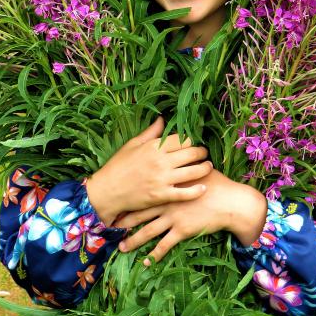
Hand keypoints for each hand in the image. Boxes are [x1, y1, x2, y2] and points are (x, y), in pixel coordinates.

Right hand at [84, 116, 211, 225]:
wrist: (107, 191)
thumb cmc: (118, 166)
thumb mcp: (132, 145)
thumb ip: (150, 132)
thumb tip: (162, 119)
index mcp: (154, 147)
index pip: (182, 139)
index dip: (191, 140)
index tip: (194, 142)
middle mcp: (161, 161)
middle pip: (191, 153)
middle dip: (202, 152)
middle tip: (205, 154)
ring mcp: (162, 179)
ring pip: (193, 172)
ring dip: (205, 168)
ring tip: (208, 167)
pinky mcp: (162, 196)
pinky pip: (186, 193)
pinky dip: (197, 190)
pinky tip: (203, 188)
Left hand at [114, 168, 267, 265]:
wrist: (230, 201)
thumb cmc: (216, 183)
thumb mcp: (196, 168)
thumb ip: (182, 164)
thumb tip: (176, 156)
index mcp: (167, 185)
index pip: (143, 192)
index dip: (128, 198)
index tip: (115, 201)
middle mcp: (166, 202)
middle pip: (140, 212)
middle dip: (124, 220)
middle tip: (111, 226)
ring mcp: (173, 217)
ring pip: (148, 231)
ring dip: (134, 240)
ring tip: (122, 247)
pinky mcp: (182, 230)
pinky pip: (165, 245)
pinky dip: (155, 255)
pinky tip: (146, 262)